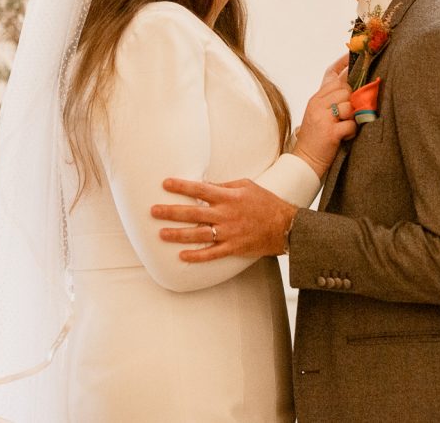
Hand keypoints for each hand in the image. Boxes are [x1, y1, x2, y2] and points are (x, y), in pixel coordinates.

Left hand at [151, 178, 296, 261]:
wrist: (286, 226)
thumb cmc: (266, 202)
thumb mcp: (247, 186)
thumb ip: (225, 186)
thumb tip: (205, 184)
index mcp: (229, 197)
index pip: (201, 189)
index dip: (182, 186)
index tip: (165, 183)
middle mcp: (227, 214)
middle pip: (194, 212)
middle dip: (171, 212)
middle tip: (153, 211)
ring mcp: (230, 232)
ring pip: (199, 234)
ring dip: (178, 234)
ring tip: (161, 233)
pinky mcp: (234, 247)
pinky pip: (212, 254)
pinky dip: (197, 256)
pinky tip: (182, 256)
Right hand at [293, 55, 357, 177]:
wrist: (304, 161)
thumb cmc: (316, 138)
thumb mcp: (319, 113)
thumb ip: (331, 98)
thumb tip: (351, 85)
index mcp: (316, 98)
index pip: (331, 75)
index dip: (344, 64)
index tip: (354, 54)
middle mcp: (317, 104)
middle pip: (345, 88)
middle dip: (352, 99)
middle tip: (349, 112)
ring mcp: (322, 117)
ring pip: (349, 105)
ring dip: (352, 117)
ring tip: (344, 126)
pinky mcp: (329, 131)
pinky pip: (350, 123)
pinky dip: (351, 131)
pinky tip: (345, 136)